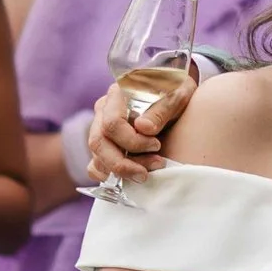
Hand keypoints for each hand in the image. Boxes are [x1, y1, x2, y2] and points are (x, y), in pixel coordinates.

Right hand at [84, 73, 198, 183]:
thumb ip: (161, 110)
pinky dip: (109, 177)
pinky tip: (130, 178)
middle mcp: (103, 111)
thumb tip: (143, 128)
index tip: (157, 145)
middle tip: (145, 174)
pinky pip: (95, 166)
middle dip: (122, 163)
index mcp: (117, 94)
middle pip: (98, 142)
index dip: (132, 141)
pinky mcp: (104, 145)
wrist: (173, 95)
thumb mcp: (176, 96)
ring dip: (121, 171)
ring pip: (97, 157)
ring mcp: (100, 129)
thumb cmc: (175, 91)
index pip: (112, 123)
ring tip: (146, 173)